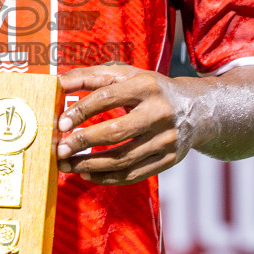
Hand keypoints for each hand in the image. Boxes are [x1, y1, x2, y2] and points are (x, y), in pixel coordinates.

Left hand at [54, 63, 191, 185]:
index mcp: (146, 86)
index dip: (82, 111)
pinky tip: (87, 174)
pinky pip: (134, 175)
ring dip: (90, 165)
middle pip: (116, 132)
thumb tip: (56, 84)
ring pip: (123, 159)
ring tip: (67, 165)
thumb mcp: (125, 75)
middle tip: (59, 150)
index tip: (61, 123)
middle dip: (83, 143)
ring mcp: (167, 139)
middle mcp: (159, 112)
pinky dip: (107, 178)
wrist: (197, 109)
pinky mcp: (170, 160)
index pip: (107, 98)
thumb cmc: (150, 89)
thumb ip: (89, 77)